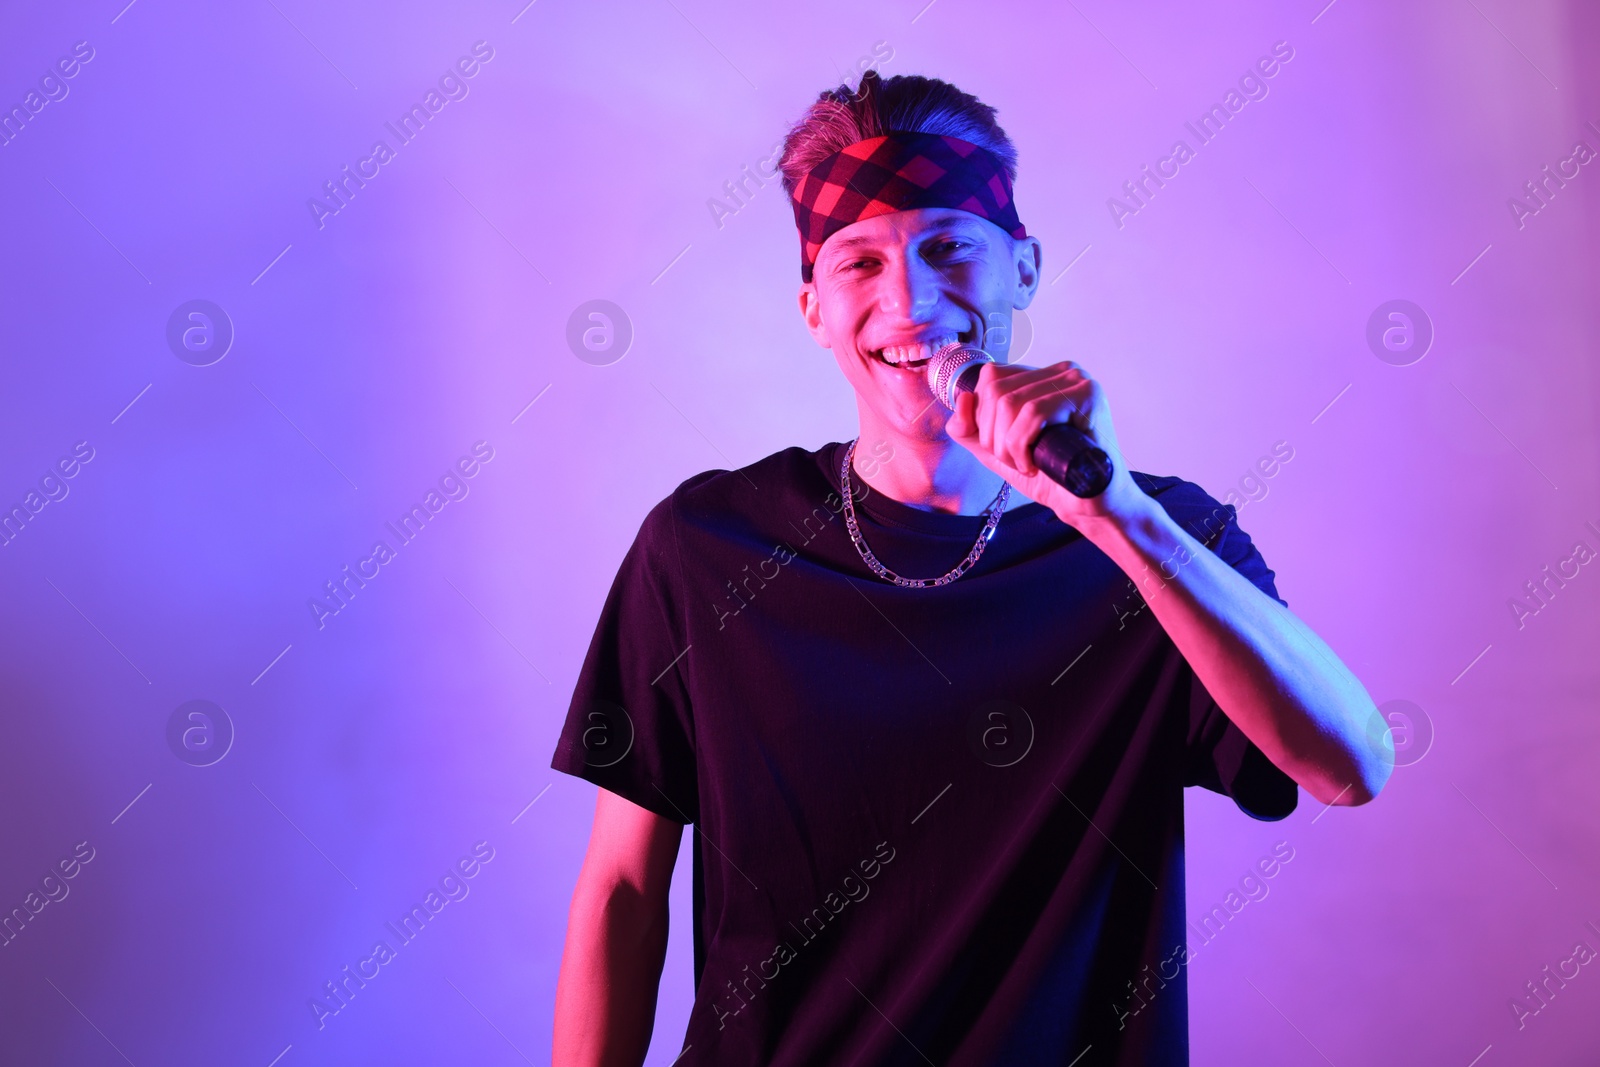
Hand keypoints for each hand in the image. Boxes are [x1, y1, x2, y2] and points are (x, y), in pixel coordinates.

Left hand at [945, 360, 1149, 530]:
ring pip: (1010, 402)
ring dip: (1006, 445)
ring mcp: (1076, 381)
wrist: (1089, 504)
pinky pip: (1033, 413)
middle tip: (1013, 462)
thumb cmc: (1050, 475)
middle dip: (992, 436)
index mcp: (1042, 377)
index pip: (991, 377)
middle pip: (996, 390)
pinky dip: (1022, 445)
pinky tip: (1034, 465)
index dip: (981, 416)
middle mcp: (1061, 372)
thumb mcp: (997, 450)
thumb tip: (962, 399)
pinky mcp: (1087, 397)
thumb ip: (971, 429)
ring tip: (1025, 465)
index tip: (999, 447)